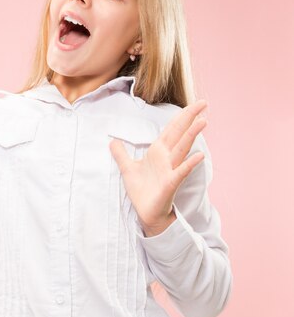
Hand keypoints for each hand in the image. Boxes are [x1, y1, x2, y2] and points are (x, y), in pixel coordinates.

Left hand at [109, 100, 207, 235]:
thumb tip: (112, 141)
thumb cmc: (141, 191)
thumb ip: (121, 154)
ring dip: (192, 135)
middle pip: (179, 133)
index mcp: (157, 152)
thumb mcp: (127, 169)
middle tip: (203, 103)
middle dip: (190, 118)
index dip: (179, 117)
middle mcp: (166, 158)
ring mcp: (171, 169)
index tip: (191, 104)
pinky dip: (189, 163)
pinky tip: (200, 155)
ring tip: (203, 121)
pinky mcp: (171, 183)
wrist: (146, 213)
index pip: (170, 130)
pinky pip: (181, 171)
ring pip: (182, 148)